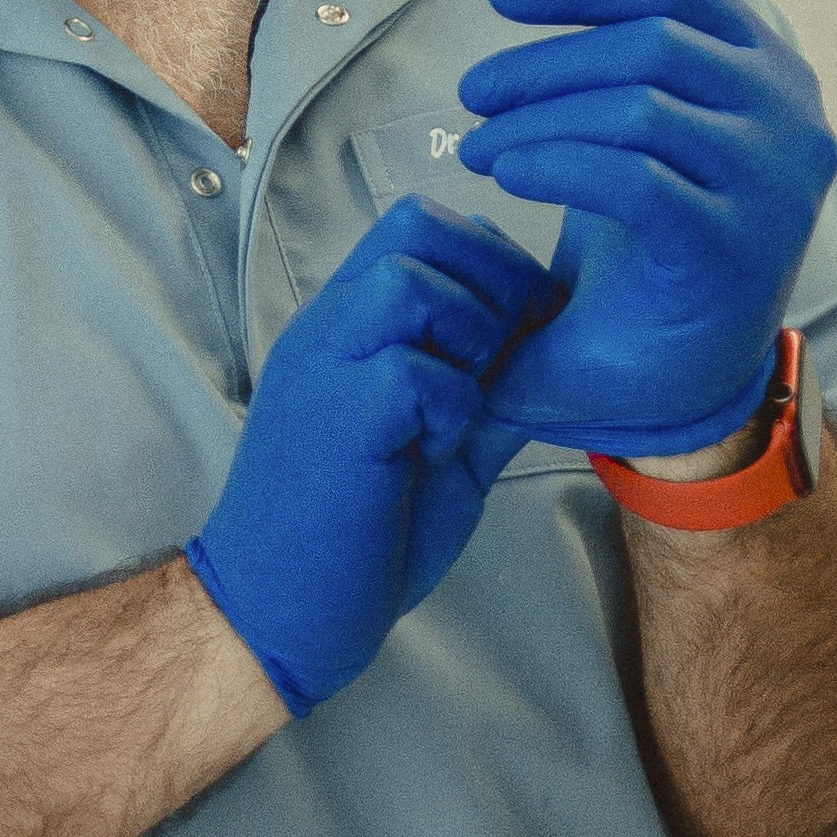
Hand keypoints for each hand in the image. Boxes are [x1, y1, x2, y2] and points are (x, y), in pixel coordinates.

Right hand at [187, 202, 548, 713]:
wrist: (280, 611)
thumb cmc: (356, 534)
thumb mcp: (443, 451)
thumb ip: (487, 398)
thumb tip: (555, 361)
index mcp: (351, 326)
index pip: (422, 228)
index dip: (490, 262)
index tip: (520, 329)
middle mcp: (331, 328)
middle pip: (418, 225)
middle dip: (490, 277)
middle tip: (502, 359)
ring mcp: (326, 366)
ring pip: (411, 279)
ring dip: (464, 334)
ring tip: (459, 406)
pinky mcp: (336, 417)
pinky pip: (411, 370)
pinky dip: (448, 407)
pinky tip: (432, 454)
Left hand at [455, 0, 836, 455]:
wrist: (678, 385)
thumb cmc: (662, 248)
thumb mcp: (673, 132)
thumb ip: (683, 42)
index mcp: (775, 76)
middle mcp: (791, 120)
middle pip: (651, 43)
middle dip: (544, 60)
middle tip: (473, 94)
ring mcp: (772, 187)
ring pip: (641, 106)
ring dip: (539, 117)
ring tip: (478, 147)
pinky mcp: (735, 251)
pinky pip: (637, 181)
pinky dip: (560, 168)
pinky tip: (510, 176)